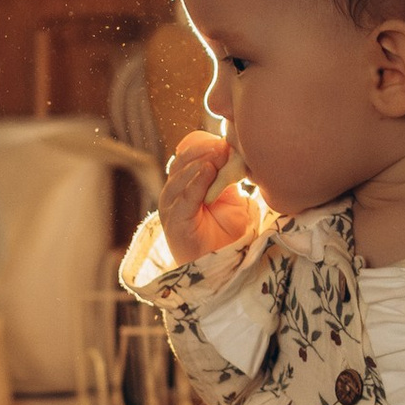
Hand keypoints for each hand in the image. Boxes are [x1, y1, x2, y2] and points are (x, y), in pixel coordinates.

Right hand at [157, 133, 260, 266]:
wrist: (221, 264)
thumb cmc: (225, 234)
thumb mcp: (231, 199)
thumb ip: (228, 179)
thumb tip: (233, 154)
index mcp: (184, 186)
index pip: (188, 157)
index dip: (204, 146)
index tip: (225, 140)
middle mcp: (174, 194)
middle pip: (182, 162)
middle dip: (203, 150)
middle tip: (223, 144)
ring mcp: (171, 207)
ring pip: (180, 176)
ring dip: (200, 162)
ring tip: (219, 154)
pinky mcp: (174, 221)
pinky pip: (184, 197)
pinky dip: (196, 181)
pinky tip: (209, 171)